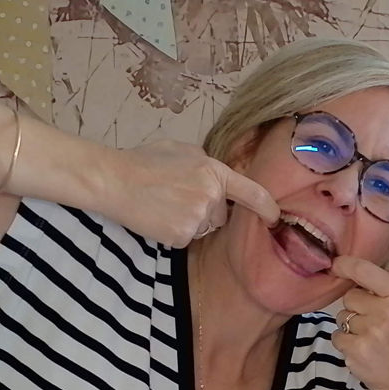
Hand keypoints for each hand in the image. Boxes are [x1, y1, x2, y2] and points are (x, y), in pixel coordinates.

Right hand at [91, 138, 279, 245]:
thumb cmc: (143, 162)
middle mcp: (211, 195)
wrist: (113, 180)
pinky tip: (158, 217)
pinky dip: (174, 232)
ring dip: (190, 222)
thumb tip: (216, 175)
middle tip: (176, 197)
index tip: (275, 217)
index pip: (250, 192)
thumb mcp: (182, 150)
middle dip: (205, 210)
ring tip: (164, 205)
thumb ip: (205, 163)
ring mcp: (197, 217)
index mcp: (213, 171)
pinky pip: (186, 239)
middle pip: (220, 216)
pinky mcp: (181, 236)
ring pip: (204, 228)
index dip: (267, 206)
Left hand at [330, 257, 388, 389]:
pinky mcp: (358, 349)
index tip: (336, 264)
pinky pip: (336, 334)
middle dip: (357, 307)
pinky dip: (345, 343)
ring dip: (351, 326)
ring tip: (371, 338)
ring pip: (342, 315)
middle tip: (376, 323)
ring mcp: (374, 331)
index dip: (347, 265)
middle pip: (351, 294)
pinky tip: (363, 350)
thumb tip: (365, 266)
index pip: (367, 270)